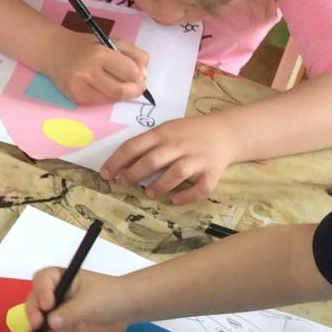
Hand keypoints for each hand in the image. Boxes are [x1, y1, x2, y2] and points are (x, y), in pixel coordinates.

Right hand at [25, 267, 133, 331]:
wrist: (127, 309)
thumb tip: (50, 322)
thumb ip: (69, 312)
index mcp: (61, 277)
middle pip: (36, 297)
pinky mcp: (63, 322)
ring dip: (35, 324)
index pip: (43, 279)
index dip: (41, 291)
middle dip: (34, 310)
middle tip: (37, 323)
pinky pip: (49, 328)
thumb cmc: (109, 297)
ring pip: (40, 314)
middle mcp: (56, 291)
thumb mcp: (89, 303)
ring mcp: (58, 307)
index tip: (47, 305)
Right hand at [46, 32, 149, 104]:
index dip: (139, 76)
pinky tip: (103, 86)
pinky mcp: (75, 98)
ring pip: (112, 99)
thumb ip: (134, 54)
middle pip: (121, 91)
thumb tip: (144, 75)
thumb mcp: (112, 41)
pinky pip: (100, 102)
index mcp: (99, 55)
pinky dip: (107, 96)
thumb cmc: (86, 45)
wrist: (53, 52)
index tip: (140, 75)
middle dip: (134, 90)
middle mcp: (88, 73)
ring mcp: (80, 87)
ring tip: (119, 83)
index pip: (129, 72)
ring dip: (121, 94)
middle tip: (137, 86)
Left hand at [102, 114, 237, 204]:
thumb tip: (121, 165)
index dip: (116, 161)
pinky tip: (175, 201)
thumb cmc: (188, 133)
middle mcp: (179, 145)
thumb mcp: (166, 130)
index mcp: (163, 133)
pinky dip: (187, 197)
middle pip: (153, 160)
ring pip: (176, 174)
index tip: (105, 175)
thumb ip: (146, 144)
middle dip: (135, 174)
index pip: (134, 146)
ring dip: (159, 186)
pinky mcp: (213, 172)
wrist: (226, 131)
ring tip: (150, 193)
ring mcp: (197, 159)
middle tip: (126, 182)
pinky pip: (201, 188)